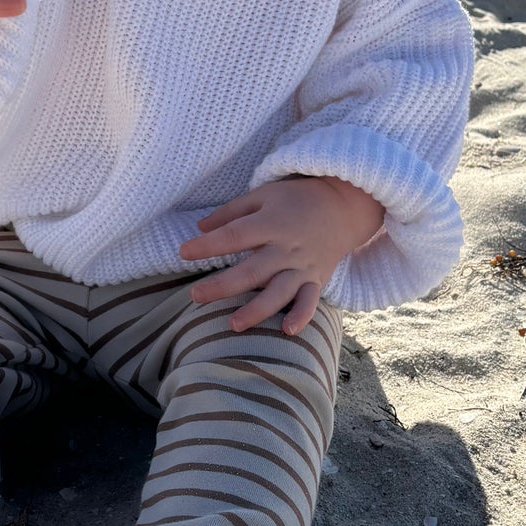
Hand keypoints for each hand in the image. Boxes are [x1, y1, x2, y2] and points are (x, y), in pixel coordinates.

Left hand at [179, 177, 385, 333]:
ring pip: (278, 292)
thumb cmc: (295, 199)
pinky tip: (287, 330)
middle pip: (252, 271)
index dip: (208, 245)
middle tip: (195, 296)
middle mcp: (287, 247)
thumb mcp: (263, 194)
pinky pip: (310, 301)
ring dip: (256, 310)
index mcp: (271, 222)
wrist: (342, 206)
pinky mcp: (317, 279)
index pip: (234, 235)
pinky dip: (301, 316)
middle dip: (223, 286)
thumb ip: (231, 212)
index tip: (183, 252)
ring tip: (232, 324)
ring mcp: (303, 266)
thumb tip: (200, 228)